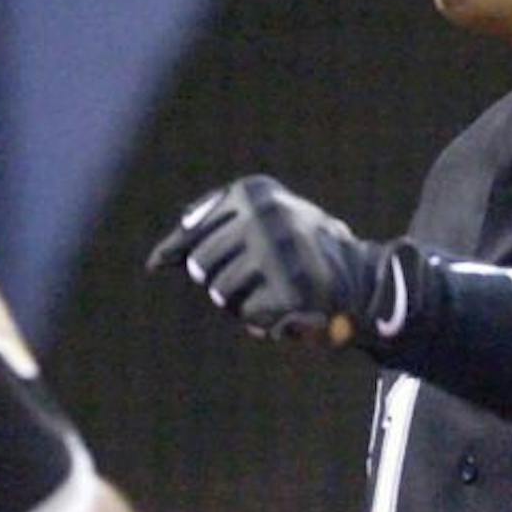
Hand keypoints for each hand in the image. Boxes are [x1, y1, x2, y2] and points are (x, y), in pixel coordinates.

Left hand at [146, 176, 388, 343]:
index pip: (190, 239)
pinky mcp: (294, 288)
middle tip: (261, 274)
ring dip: (240, 301)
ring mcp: (280, 250)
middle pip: (201, 267)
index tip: (237, 257)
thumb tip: (154, 263)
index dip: (204, 258)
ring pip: (221, 293)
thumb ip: (196, 236)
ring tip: (273, 287)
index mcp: (250, 191)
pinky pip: (248, 315)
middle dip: (222, 280)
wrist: (357, 275)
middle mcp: (264, 214)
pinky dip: (261, 320)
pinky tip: (285, 307)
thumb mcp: (244, 225)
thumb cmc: (288, 250)